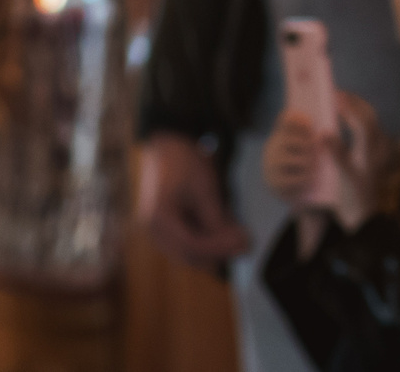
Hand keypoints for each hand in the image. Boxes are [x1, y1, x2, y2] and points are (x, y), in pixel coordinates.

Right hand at [136, 133, 251, 265]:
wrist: (168, 144)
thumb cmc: (185, 162)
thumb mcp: (205, 188)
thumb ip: (217, 219)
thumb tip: (239, 245)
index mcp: (160, 219)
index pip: (191, 246)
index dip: (220, 248)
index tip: (244, 244)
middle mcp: (154, 231)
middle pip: (189, 255)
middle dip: (219, 252)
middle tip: (246, 243)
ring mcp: (157, 231)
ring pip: (189, 252)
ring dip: (214, 247)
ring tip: (238, 235)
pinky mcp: (165, 227)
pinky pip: (187, 242)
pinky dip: (206, 239)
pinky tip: (225, 228)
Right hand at [262, 98, 390, 233]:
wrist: (366, 219)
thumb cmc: (353, 200)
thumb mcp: (344, 179)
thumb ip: (336, 155)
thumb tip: (325, 133)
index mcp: (370, 154)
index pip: (363, 123)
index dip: (350, 108)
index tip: (335, 97)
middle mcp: (378, 149)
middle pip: (370, 117)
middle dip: (354, 102)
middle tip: (336, 93)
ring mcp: (379, 151)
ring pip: (371, 121)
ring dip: (357, 108)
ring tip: (340, 101)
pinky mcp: (377, 155)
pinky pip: (370, 129)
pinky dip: (359, 118)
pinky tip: (348, 119)